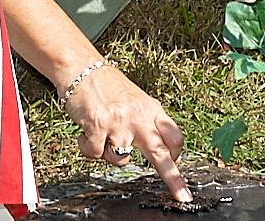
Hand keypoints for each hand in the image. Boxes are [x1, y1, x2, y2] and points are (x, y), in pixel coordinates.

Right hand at [66, 64, 189, 200]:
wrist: (82, 68)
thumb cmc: (108, 85)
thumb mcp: (137, 100)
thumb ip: (148, 122)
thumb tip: (163, 148)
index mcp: (151, 109)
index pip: (174, 135)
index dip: (177, 154)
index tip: (178, 167)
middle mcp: (138, 116)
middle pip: (160, 152)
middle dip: (172, 177)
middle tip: (182, 195)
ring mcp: (118, 121)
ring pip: (121, 159)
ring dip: (109, 154)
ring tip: (102, 135)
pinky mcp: (98, 125)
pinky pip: (95, 154)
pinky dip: (87, 148)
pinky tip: (86, 133)